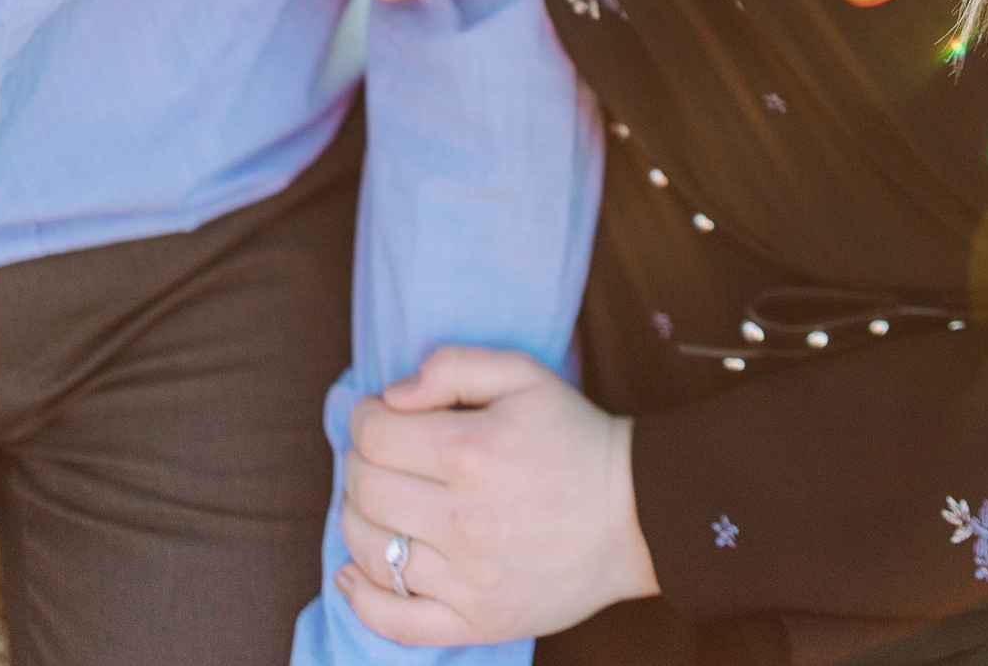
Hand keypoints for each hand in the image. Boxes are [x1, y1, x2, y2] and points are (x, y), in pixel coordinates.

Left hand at [337, 346, 659, 645]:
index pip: (373, 436)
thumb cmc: (573, 436)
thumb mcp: (523, 374)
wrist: (633, 514)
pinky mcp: (476, 621)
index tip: (382, 415)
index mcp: (472, 452)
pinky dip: (362, 597)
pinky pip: (396, 622)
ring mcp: (468, 579)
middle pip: (364, 490)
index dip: (365, 418)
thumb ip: (452, 366)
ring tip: (383, 501)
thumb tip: (392, 396)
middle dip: (360, 463)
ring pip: (370, 551)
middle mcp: (464, 520)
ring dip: (359, 518)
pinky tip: (353, 571)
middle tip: (384, 454)